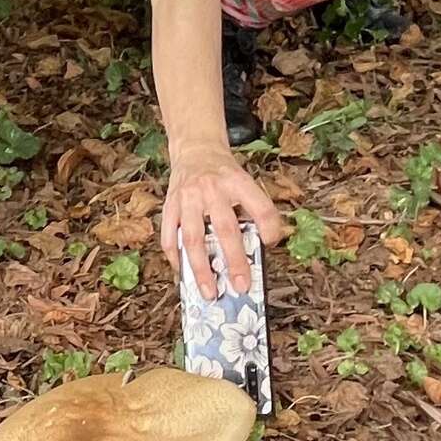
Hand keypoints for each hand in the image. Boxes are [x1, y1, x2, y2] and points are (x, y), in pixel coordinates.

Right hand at [162, 141, 289, 299]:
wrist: (195, 148)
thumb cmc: (223, 173)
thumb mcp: (244, 182)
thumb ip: (252, 211)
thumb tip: (260, 248)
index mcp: (237, 182)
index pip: (260, 206)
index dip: (269, 226)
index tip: (271, 243)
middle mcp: (212, 189)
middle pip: (225, 228)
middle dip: (234, 261)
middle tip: (241, 285)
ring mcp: (187, 198)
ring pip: (193, 238)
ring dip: (201, 269)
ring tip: (208, 291)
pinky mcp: (170, 205)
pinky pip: (169, 236)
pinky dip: (176, 257)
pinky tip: (183, 273)